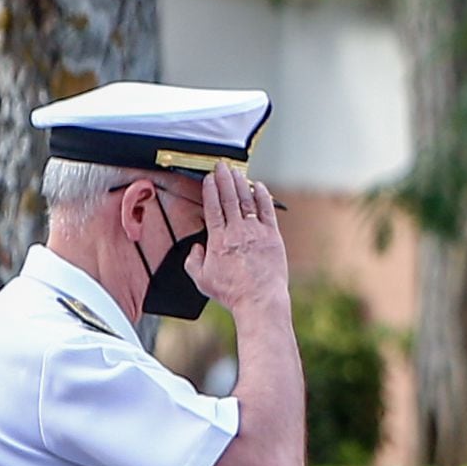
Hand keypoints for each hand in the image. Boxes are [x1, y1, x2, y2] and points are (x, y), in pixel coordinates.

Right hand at [194, 166, 291, 316]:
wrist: (259, 299)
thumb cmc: (231, 291)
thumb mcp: (201, 279)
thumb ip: (193, 261)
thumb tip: (197, 248)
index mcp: (218, 240)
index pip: (212, 208)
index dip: (210, 190)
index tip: (209, 178)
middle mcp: (237, 232)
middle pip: (229, 199)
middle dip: (224, 179)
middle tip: (221, 165)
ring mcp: (256, 232)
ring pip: (247, 202)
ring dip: (241, 184)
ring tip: (236, 171)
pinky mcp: (273, 236)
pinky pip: (267, 211)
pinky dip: (263, 197)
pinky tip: (259, 186)